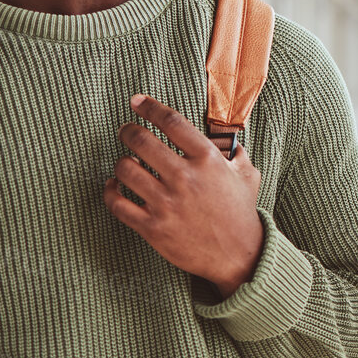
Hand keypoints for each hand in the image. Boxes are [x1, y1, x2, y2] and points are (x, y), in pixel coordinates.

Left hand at [104, 94, 264, 295]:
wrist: (238, 255)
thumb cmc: (240, 213)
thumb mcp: (247, 175)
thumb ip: (235, 153)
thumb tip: (226, 139)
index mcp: (207, 159)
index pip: (171, 121)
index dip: (149, 107)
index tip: (137, 102)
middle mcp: (184, 177)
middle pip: (141, 140)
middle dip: (127, 131)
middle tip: (126, 131)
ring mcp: (166, 203)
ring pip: (125, 169)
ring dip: (121, 161)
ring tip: (126, 162)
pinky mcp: (152, 227)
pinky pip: (117, 203)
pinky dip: (110, 191)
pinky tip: (113, 186)